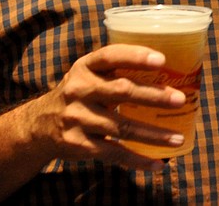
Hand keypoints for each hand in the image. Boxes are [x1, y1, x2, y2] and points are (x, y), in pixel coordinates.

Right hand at [28, 44, 186, 168]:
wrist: (38, 126)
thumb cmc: (77, 94)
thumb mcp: (86, 75)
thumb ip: (114, 70)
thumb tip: (164, 71)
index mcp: (84, 67)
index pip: (110, 56)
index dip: (135, 56)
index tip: (161, 59)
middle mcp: (79, 90)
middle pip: (122, 91)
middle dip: (154, 96)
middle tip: (179, 99)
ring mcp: (78, 118)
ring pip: (122, 127)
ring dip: (153, 134)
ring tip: (178, 137)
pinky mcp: (79, 144)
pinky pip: (114, 153)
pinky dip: (138, 160)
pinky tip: (158, 163)